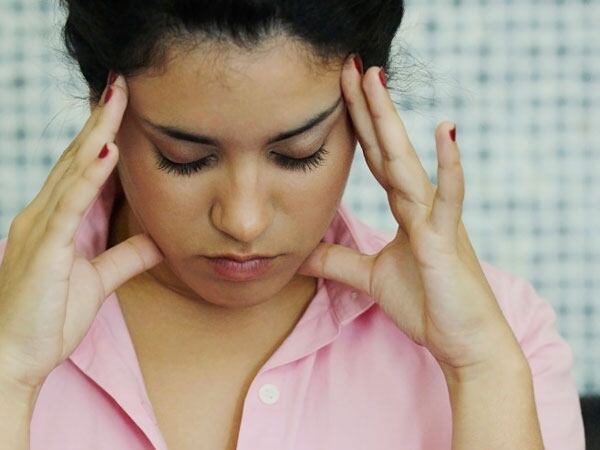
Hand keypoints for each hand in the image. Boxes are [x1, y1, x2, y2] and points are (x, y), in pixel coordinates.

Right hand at [0, 72, 163, 389]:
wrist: (13, 359)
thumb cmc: (47, 319)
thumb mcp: (98, 281)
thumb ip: (126, 257)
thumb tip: (158, 241)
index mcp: (57, 220)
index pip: (84, 169)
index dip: (103, 136)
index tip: (124, 106)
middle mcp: (44, 214)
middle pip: (77, 157)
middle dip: (100, 120)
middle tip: (121, 83)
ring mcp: (40, 227)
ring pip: (72, 170)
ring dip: (96, 133)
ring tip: (117, 99)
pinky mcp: (44, 248)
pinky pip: (68, 205)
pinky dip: (88, 177)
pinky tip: (105, 151)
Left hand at [298, 55, 525, 376]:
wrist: (464, 340)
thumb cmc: (427, 305)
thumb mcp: (369, 278)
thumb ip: (338, 261)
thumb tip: (300, 252)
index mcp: (406, 208)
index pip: (376, 157)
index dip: (359, 125)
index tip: (342, 91)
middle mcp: (420, 204)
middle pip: (387, 148)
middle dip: (369, 108)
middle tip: (353, 67)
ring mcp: (435, 217)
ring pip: (407, 162)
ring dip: (391, 122)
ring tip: (376, 82)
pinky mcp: (447, 239)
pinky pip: (448, 198)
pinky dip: (449, 166)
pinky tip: (446, 131)